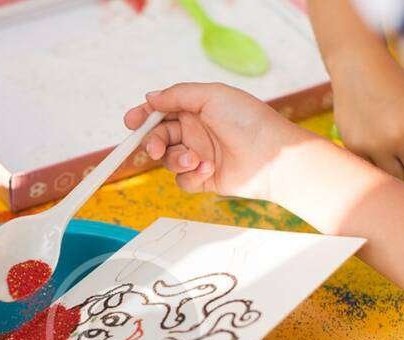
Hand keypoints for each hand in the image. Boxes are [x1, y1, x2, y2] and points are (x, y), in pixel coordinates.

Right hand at [124, 83, 286, 199]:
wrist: (272, 157)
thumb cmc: (248, 121)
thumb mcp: (211, 96)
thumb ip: (177, 95)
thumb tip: (150, 97)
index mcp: (196, 109)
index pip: (161, 112)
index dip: (144, 117)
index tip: (131, 122)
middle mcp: (196, 132)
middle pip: (159, 137)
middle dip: (153, 142)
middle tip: (156, 149)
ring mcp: (199, 156)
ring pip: (168, 161)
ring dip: (176, 160)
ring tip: (195, 159)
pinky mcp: (204, 179)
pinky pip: (182, 181)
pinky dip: (191, 176)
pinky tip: (208, 170)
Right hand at [330, 46, 403, 181]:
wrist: (360, 69)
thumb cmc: (397, 81)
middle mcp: (398, 139)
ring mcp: (375, 146)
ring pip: (397, 177)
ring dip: (401, 167)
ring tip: (397, 150)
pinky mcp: (355, 148)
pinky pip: (373, 168)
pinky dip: (379, 161)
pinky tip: (378, 145)